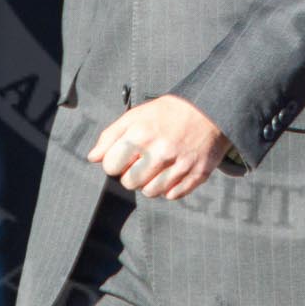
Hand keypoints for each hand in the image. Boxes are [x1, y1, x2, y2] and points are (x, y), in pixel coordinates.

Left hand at [87, 95, 231, 200]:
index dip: (115, 162)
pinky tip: (173, 171)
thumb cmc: (168, 113)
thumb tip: (93, 158)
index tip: (124, 156)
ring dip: (150, 183)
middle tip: (142, 162)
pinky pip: (172, 195)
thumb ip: (111, 136)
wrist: (211, 110)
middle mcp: (161, 152)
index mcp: (142, 134)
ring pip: (150, 192)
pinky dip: (170, 187)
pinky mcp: (197, 174)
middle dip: (131, 175)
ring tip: (158, 167)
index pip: (110, 166)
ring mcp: (180, 165)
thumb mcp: (137, 115)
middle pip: (129, 183)